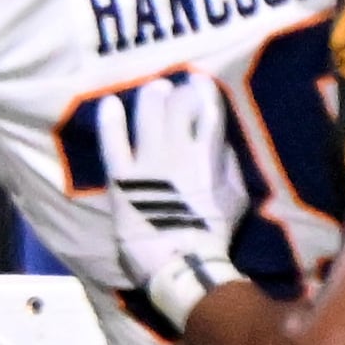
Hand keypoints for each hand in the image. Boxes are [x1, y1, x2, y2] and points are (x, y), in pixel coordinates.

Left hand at [94, 72, 247, 334]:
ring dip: (150, 97)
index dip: (203, 91)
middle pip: (177, 107)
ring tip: (153, 89)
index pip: (209, 111)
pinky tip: (108, 103)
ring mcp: (148, 164)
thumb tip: (220, 141)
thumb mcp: (236, 197)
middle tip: (175, 89)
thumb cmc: (213, 235)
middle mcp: (178, 153)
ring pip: (148, 116)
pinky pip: (113, 143)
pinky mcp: (122, 179)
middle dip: (178, 93)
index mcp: (209, 157)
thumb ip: (228, 165)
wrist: (181, 263)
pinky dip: (110, 121)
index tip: (198, 81)